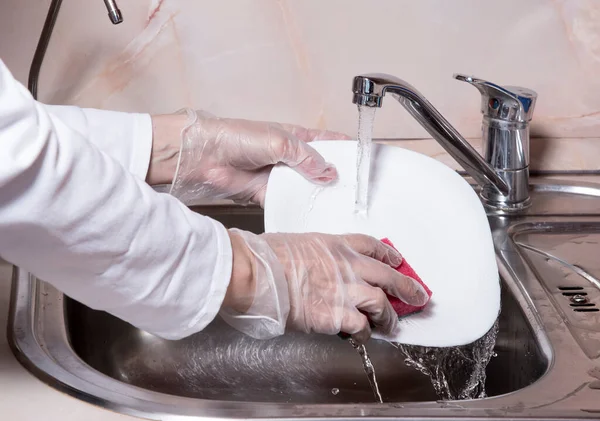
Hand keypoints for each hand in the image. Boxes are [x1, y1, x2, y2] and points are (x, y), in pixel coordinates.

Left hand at [147, 109, 349, 205]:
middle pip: (320, 169)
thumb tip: (328, 172)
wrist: (205, 157)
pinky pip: (289, 202)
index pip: (328, 142)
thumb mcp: (279, 142)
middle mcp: (291, 157)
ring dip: (318, 196)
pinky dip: (299, 208)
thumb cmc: (237, 137)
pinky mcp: (268, 194)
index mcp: (296, 137)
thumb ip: (305, 158)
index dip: (346, 150)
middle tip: (355, 192)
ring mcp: (280, 177)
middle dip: (336, 178)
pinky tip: (313, 215)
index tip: (363, 161)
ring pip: (306, 188)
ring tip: (339, 207)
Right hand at [221, 230, 429, 343]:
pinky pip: (360, 326)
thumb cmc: (266, 256)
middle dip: (407, 287)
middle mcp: (346, 266)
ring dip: (388, 317)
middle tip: (418, 296)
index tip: (396, 260)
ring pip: (380, 303)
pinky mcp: (334, 315)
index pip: (371, 246)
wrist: (256, 272)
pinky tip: (363, 336)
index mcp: (335, 245)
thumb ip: (313, 255)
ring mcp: (343, 290)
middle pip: (387, 275)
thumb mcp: (296, 243)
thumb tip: (314, 267)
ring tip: (391, 326)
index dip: (388, 254)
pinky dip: (364, 333)